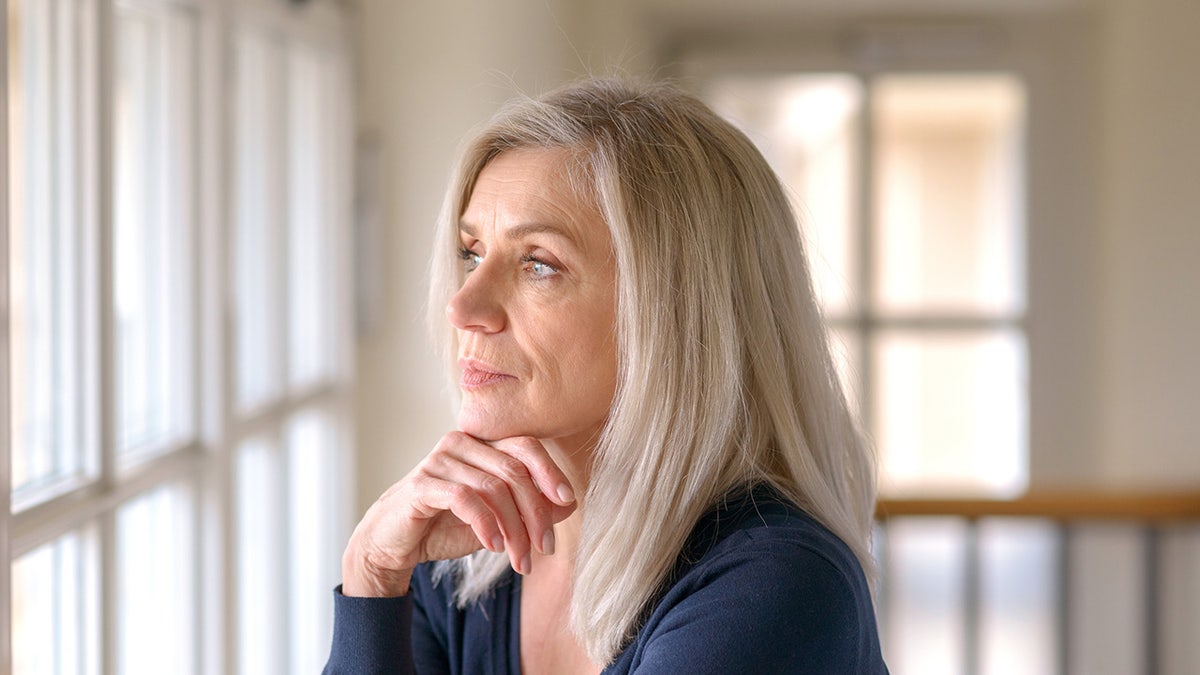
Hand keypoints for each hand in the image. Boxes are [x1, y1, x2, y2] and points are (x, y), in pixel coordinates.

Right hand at [341, 432, 576, 596]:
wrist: (395, 544)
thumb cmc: (447, 526)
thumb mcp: (498, 520)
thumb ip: (529, 508)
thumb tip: (569, 503)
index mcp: (481, 444)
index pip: (525, 445)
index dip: (550, 471)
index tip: (568, 500)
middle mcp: (461, 443)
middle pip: (513, 470)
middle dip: (535, 513)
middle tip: (545, 548)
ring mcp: (439, 460)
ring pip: (493, 489)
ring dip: (514, 530)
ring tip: (520, 559)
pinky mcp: (422, 484)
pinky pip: (465, 499)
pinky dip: (486, 524)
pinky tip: (493, 546)